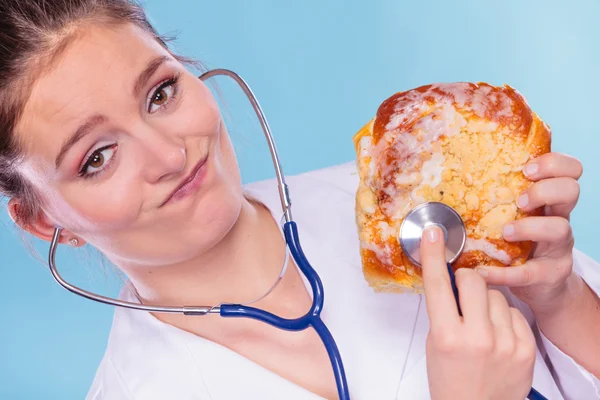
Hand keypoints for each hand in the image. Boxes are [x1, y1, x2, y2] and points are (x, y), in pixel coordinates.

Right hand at [422, 226, 535, 399]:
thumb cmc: (450, 379)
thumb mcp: (436, 343)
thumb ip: (443, 310)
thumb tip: (451, 277)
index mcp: (447, 336)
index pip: (438, 285)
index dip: (435, 255)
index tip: (434, 233)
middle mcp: (477, 337)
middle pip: (474, 281)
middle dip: (466, 281)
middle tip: (462, 294)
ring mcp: (505, 342)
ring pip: (497, 295)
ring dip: (487, 302)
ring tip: (482, 325)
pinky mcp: (526, 347)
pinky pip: (515, 312)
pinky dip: (505, 318)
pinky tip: (498, 335)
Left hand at [475, 152, 583, 311]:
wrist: (539, 285)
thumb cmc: (519, 241)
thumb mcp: (512, 215)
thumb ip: (495, 197)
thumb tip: (444, 174)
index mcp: (549, 199)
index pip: (569, 170)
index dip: (554, 164)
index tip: (526, 169)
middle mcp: (559, 218)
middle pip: (571, 190)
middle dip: (545, 190)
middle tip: (520, 200)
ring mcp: (558, 247)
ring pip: (559, 228)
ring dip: (529, 227)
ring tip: (505, 232)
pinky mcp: (549, 274)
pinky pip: (529, 272)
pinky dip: (504, 273)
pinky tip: (482, 272)